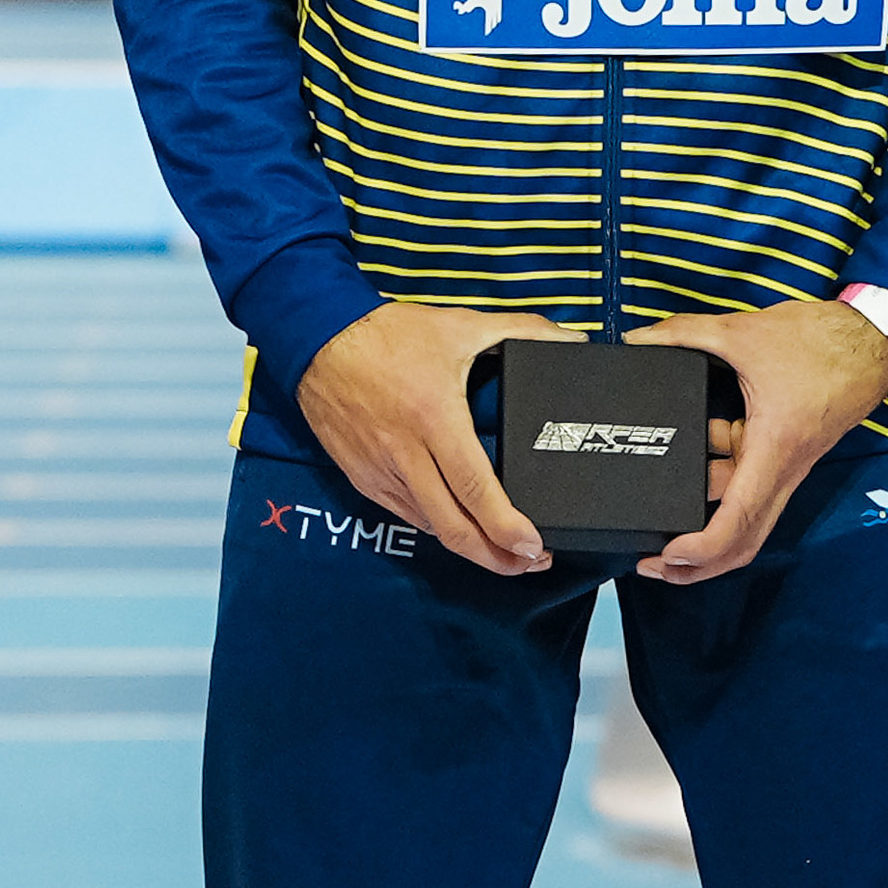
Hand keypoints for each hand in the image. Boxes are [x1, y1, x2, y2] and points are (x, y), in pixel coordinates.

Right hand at [296, 302, 573, 575]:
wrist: (316, 340)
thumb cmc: (387, 335)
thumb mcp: (459, 325)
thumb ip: (520, 330)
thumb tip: (570, 341)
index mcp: (434, 418)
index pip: (476, 489)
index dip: (507, 528)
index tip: (534, 547)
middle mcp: (406, 453)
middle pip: (454, 527)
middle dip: (495, 557)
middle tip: (528, 563)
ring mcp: (381, 470)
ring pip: (431, 526)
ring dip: (469, 546)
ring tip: (502, 549)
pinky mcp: (363, 477)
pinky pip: (407, 514)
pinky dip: (437, 526)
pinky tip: (459, 524)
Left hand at [629, 299, 887, 585]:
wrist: (871, 341)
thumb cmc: (824, 344)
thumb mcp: (743, 332)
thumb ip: (684, 332)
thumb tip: (639, 339)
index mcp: (773, 450)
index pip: (737, 521)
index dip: (701, 550)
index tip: (667, 556)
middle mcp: (783, 470)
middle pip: (743, 540)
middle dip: (697, 563)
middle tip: (651, 563)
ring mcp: (785, 466)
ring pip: (744, 515)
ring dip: (706, 523)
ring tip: (662, 521)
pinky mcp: (783, 455)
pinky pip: (749, 484)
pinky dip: (719, 484)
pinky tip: (694, 459)